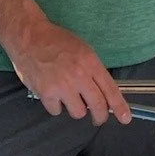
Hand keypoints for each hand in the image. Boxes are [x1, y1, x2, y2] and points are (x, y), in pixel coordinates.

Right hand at [12, 18, 130, 125]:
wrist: (29, 37)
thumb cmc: (55, 41)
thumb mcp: (82, 49)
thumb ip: (93, 70)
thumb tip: (103, 92)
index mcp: (90, 62)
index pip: (111, 89)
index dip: (119, 107)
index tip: (125, 118)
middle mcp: (79, 75)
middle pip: (97, 106)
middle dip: (100, 117)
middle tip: (98, 119)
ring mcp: (62, 86)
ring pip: (78, 112)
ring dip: (75, 108)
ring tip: (68, 97)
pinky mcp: (46, 93)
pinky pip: (57, 111)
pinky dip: (55, 106)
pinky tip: (52, 94)